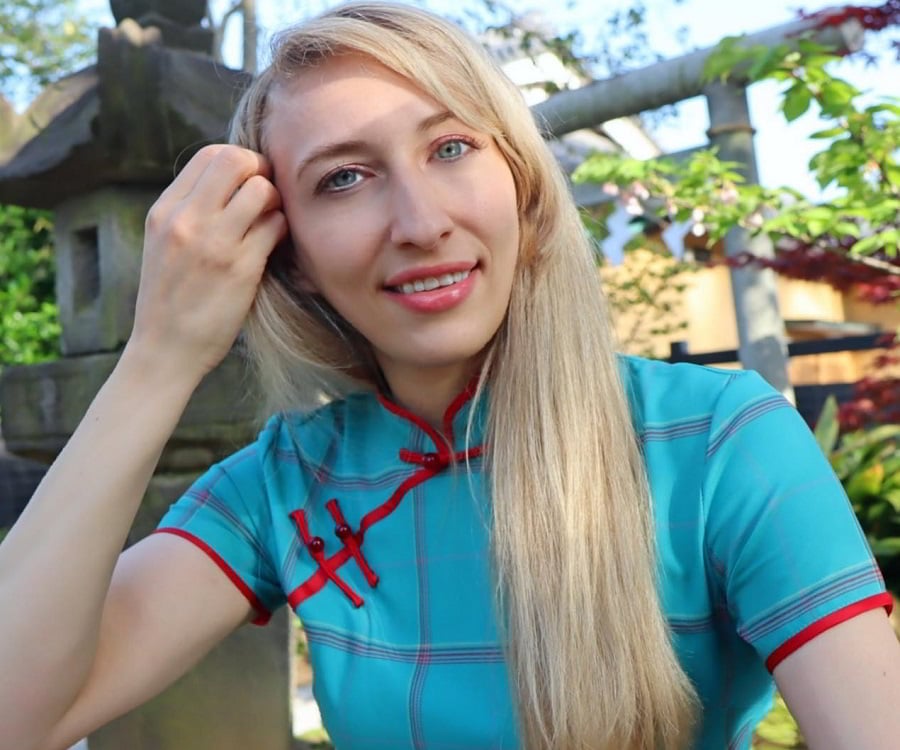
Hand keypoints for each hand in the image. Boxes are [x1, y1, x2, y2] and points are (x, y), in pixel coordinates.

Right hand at [127, 144, 287, 385]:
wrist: (165, 350)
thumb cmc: (171, 299)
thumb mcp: (164, 244)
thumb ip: (190, 211)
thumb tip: (231, 182)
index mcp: (165, 210)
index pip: (210, 155)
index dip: (240, 162)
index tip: (250, 183)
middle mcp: (186, 220)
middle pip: (237, 160)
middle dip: (262, 172)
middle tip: (268, 197)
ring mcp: (214, 243)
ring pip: (262, 190)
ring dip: (276, 203)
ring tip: (271, 224)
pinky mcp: (241, 268)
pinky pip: (276, 226)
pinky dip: (282, 229)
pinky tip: (275, 244)